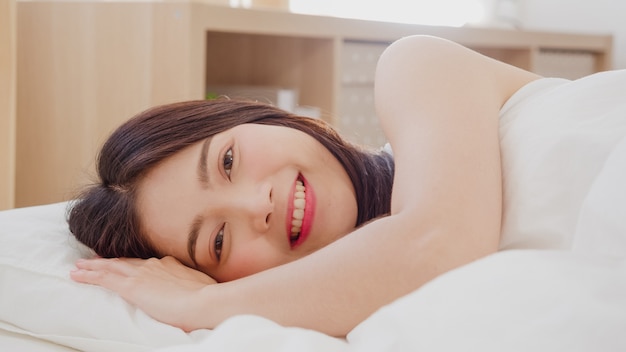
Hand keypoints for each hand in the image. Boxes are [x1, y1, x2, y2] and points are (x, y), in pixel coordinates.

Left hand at [71, 256, 215, 330]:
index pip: (145, 263)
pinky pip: (104, 279)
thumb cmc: (208, 298)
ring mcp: (143, 274)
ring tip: (78, 266)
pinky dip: (89, 276)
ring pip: (111, 267)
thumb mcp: (202, 287)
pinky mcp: (133, 287)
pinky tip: (76, 275)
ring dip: (93, 266)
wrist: (205, 301)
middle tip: (92, 260)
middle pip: (125, 261)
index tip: (123, 263)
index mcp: (170, 264)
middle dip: (108, 261)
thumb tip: (196, 290)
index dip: (131, 263)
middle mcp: (154, 264)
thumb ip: (192, 286)